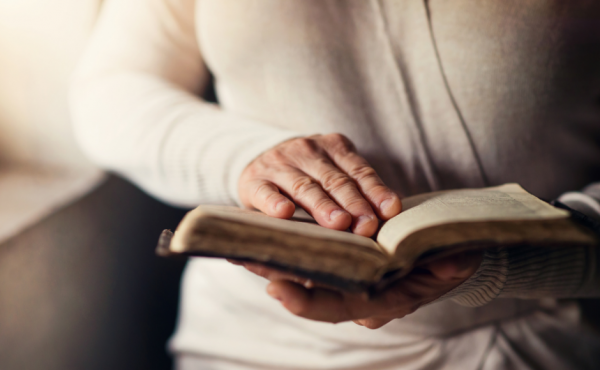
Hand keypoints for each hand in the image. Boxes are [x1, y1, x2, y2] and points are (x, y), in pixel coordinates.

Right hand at [238, 133, 401, 235]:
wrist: (258, 159)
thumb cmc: (308, 173)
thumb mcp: (333, 171)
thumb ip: (357, 187)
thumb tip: (390, 214)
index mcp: (333, 146)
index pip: (358, 170)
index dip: (375, 191)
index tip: (389, 210)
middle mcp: (306, 151)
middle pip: (335, 180)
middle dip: (354, 204)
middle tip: (368, 226)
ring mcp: (278, 164)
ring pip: (304, 187)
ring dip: (323, 206)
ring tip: (339, 223)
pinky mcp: (254, 181)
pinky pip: (265, 192)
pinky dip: (274, 203)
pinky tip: (285, 213)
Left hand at [242, 251, 482, 328]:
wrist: (450, 251)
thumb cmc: (452, 258)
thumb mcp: (455, 261)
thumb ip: (448, 264)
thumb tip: (448, 261)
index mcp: (383, 301)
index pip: (338, 307)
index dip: (308, 301)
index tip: (278, 288)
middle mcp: (361, 297)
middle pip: (311, 290)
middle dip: (277, 276)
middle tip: (243, 261)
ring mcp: (352, 281)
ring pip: (307, 274)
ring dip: (276, 261)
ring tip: (241, 248)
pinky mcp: (346, 261)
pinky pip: (313, 258)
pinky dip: (290, 246)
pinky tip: (266, 232)